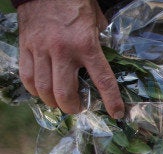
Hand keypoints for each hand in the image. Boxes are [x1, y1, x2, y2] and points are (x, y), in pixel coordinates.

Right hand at [17, 0, 123, 118]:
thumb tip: (107, 62)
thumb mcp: (97, 23)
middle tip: (78, 108)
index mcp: (87, 45)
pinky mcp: (26, 47)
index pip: (102, 80)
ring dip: (52, 102)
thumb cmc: (75, 4)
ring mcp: (42, 50)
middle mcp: (63, 51)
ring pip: (43, 89)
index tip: (116, 114)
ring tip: (60, 102)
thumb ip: (101, 44)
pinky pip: (27, 77)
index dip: (111, 101)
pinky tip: (42, 91)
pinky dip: (34, 90)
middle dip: (72, 107)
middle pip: (64, 92)